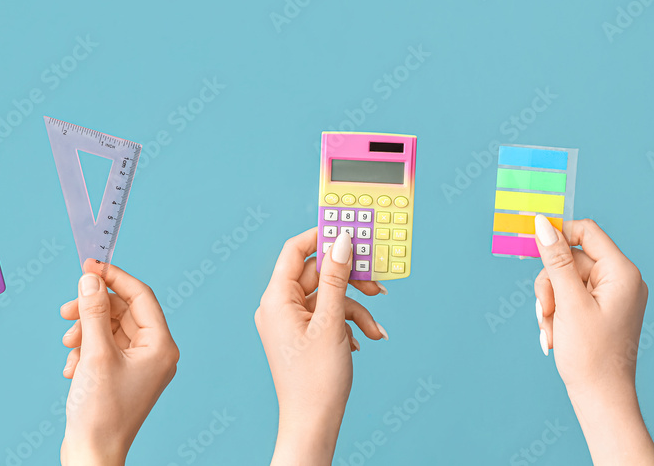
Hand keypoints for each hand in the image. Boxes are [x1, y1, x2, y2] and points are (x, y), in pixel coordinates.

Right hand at [58, 261, 178, 465]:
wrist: (92, 455)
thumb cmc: (100, 411)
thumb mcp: (94, 353)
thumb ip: (93, 312)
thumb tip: (91, 279)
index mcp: (161, 345)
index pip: (141, 295)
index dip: (114, 277)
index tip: (89, 266)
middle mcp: (156, 353)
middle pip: (123, 311)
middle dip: (93, 310)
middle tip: (66, 312)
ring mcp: (140, 366)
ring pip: (111, 329)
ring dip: (86, 332)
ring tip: (69, 347)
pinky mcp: (124, 376)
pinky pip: (105, 348)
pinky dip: (86, 350)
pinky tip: (73, 368)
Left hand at [255, 229, 386, 465]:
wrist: (313, 424)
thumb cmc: (316, 379)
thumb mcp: (332, 321)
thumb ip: (337, 278)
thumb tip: (342, 241)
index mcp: (276, 299)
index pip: (295, 251)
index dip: (321, 237)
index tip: (349, 231)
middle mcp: (279, 307)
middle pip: (318, 274)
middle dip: (350, 281)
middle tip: (377, 285)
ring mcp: (291, 322)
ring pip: (329, 297)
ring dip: (356, 309)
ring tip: (375, 327)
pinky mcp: (303, 336)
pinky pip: (329, 316)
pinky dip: (349, 324)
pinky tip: (365, 340)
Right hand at [533, 216, 653, 464]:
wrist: (602, 399)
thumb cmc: (590, 354)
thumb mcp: (568, 302)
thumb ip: (556, 259)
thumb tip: (543, 223)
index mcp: (622, 273)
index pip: (586, 232)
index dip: (557, 235)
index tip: (530, 246)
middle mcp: (621, 280)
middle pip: (571, 258)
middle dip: (551, 283)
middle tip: (547, 310)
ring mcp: (613, 296)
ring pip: (567, 279)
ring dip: (551, 301)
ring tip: (551, 328)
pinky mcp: (603, 310)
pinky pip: (572, 296)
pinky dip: (559, 311)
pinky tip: (556, 333)